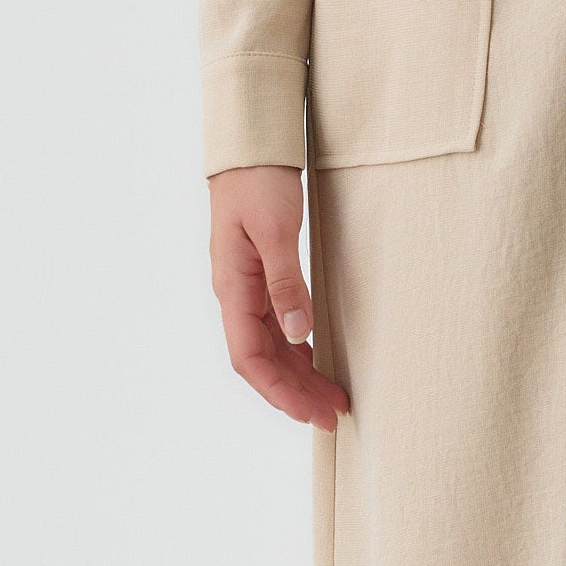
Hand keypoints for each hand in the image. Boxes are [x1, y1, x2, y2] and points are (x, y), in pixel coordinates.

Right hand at [209, 165, 349, 428]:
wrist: (249, 149)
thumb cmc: (259, 183)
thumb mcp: (276, 231)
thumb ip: (286, 283)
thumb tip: (299, 333)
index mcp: (232, 288)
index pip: (249, 358)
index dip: (280, 391)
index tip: (310, 413)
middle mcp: (234, 294)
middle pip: (261, 360)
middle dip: (294, 392)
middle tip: (333, 415)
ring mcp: (245, 287)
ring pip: (268, 346)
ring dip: (297, 374)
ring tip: (331, 395)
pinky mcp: (257, 277)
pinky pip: (272, 327)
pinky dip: (294, 349)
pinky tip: (314, 357)